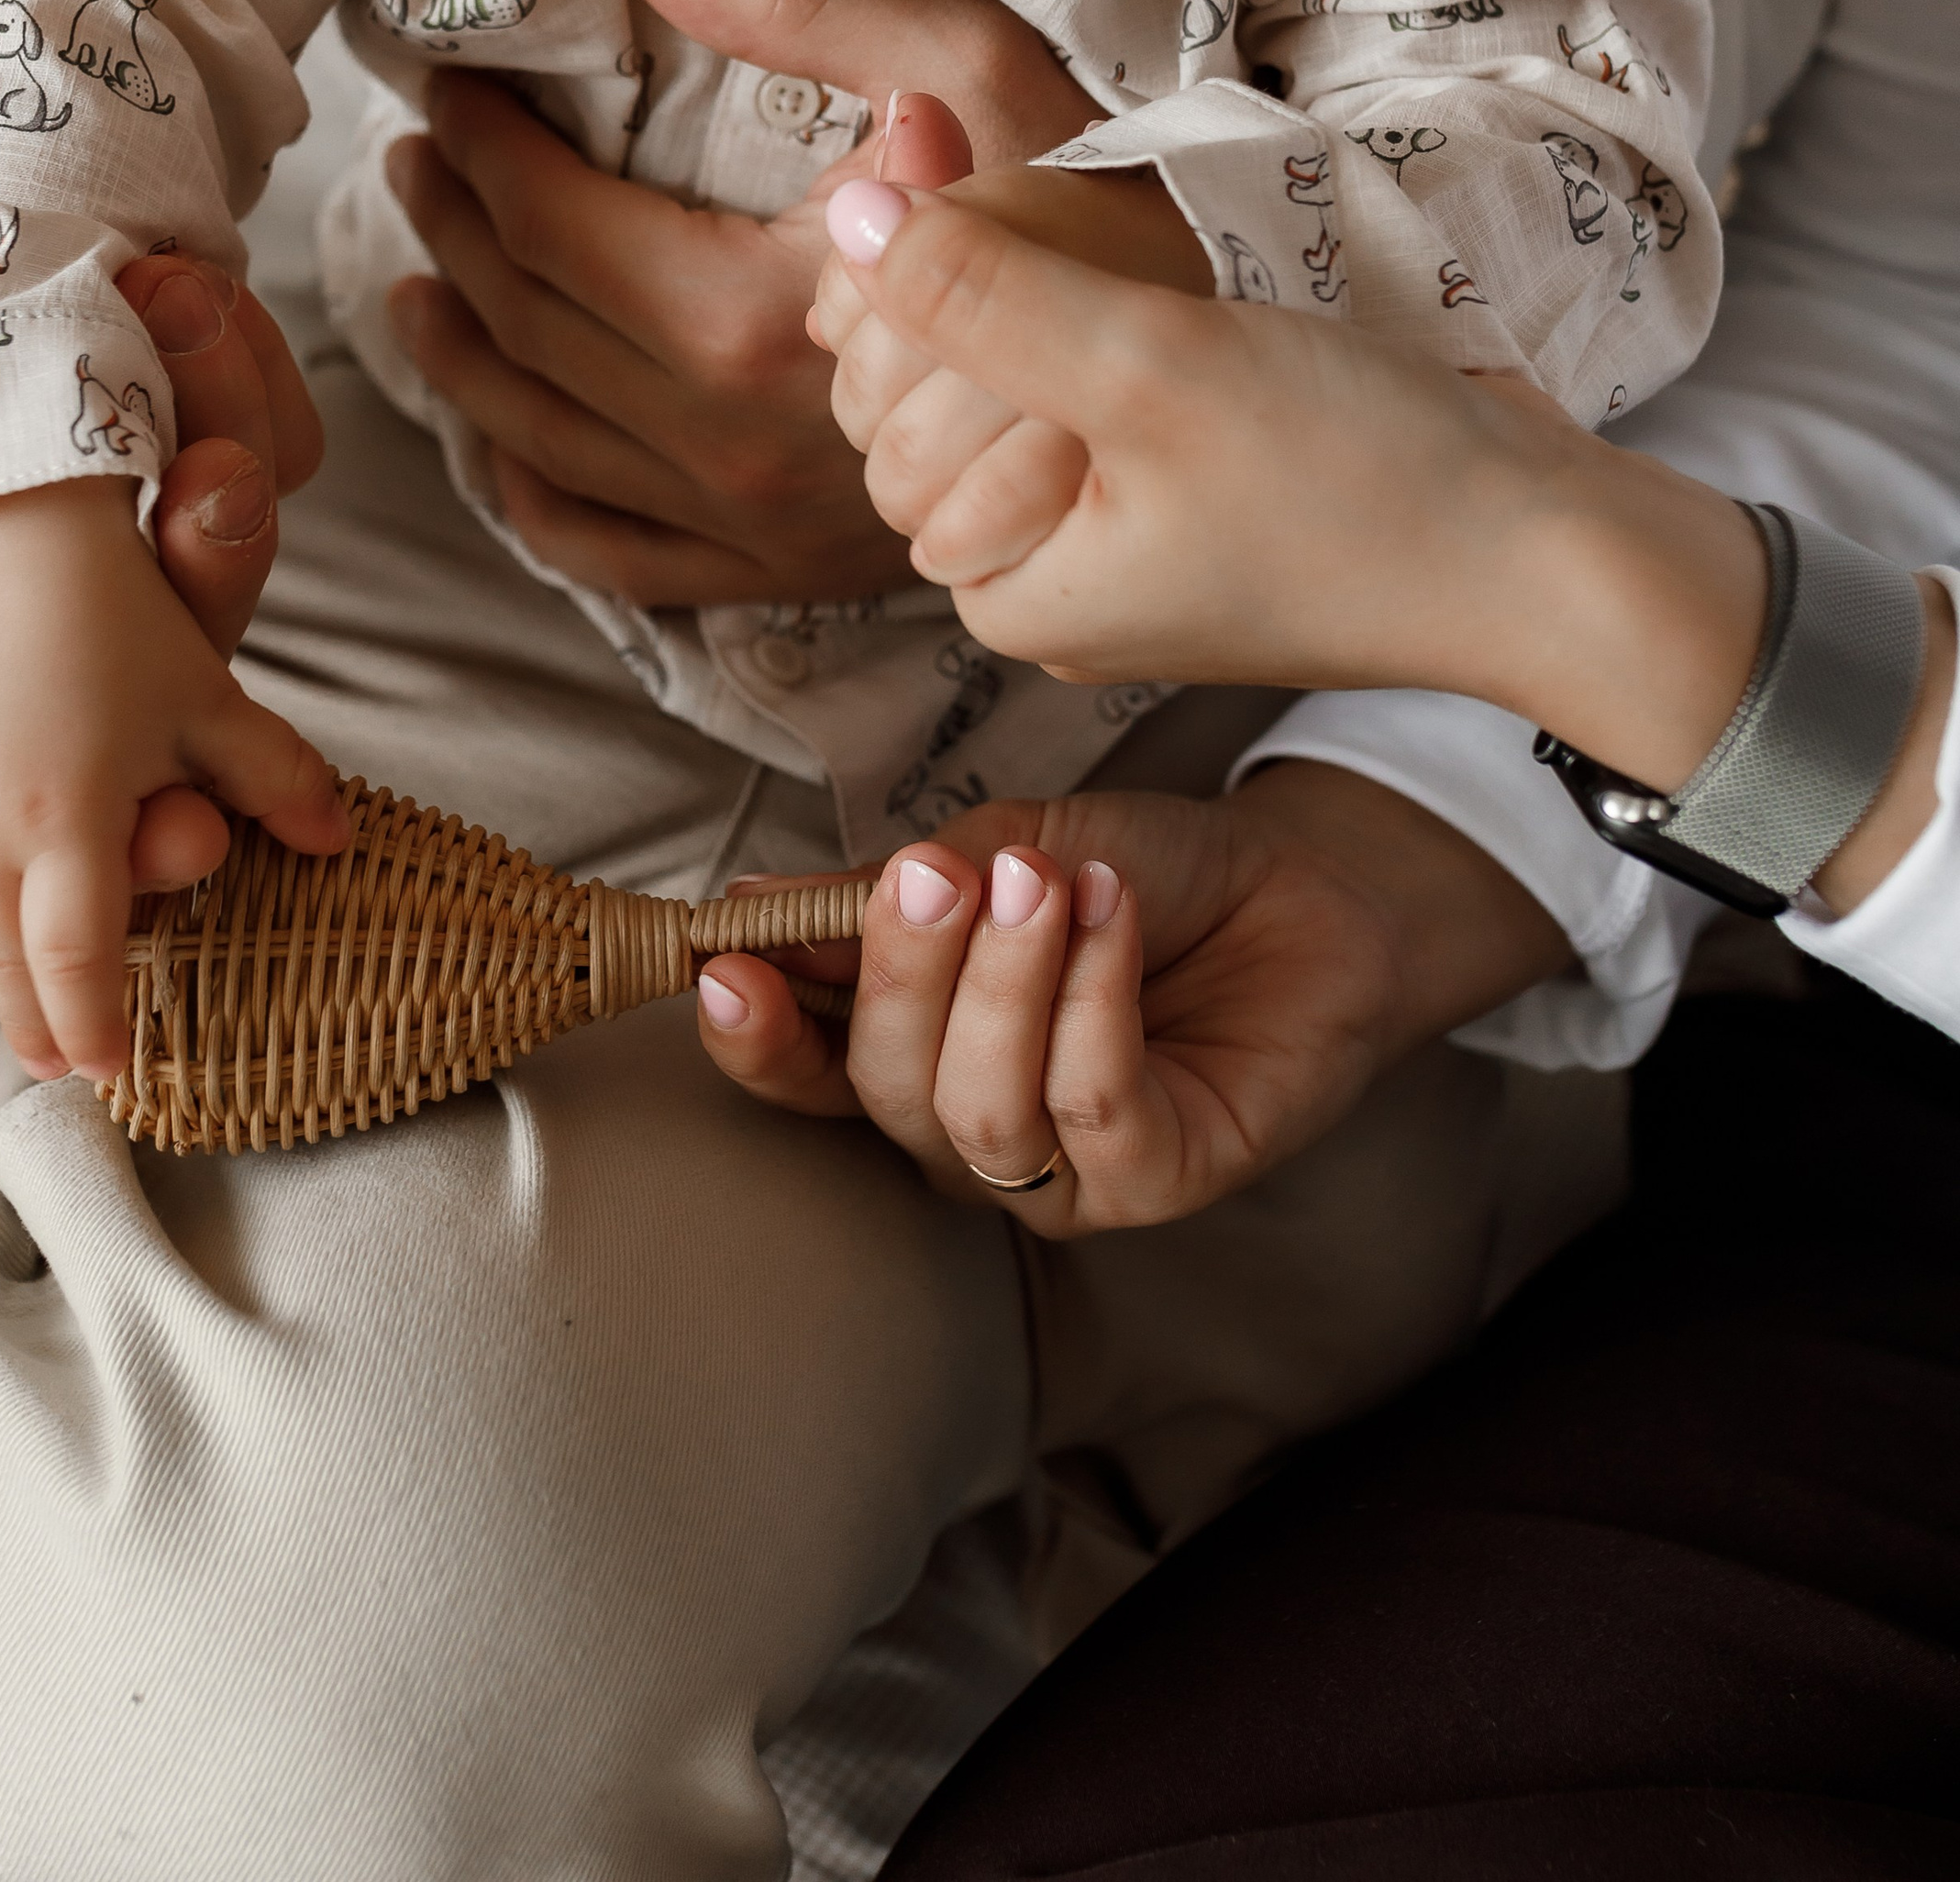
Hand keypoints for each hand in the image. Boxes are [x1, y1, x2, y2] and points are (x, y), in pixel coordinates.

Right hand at [0, 112, 322, 707]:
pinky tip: (178, 276)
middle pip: (170, 634)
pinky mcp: (164, 408)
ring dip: (235, 415)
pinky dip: (246, 354)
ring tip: (168, 293)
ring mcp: (106, 498)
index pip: (33, 735)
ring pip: (228, 521)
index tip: (181, 696)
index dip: (125, 750)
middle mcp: (26, 587)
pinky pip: (256, 419)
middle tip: (201, 438)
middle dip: (216, 544)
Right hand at [0, 477, 349, 1081]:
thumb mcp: (208, 696)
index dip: (94, 1032)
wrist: (0, 516)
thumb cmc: (118, 607)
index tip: (107, 1072)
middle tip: (55, 1053)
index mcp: (65, 823)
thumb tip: (340, 840)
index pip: (76, 970)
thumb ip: (275, 777)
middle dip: (32, 1021)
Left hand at [383, 0, 1095, 605]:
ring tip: (419, 271)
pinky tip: (497, 440)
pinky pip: (607, 553)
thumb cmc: (1097, 214)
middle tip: (421, 152)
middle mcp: (727, 444)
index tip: (452, 86)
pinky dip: (529, 497)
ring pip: (536, 440)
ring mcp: (745, 528)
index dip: (483, 148)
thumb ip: (799, 16)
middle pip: (527, 326)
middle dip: (455, 226)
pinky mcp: (775, 578)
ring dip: (457, 351)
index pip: (555, 226)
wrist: (1201, 398)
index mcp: (755, 321)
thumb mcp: (970, 71)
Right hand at [693, 768, 1568, 1232]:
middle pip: (886, 1091)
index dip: (756, 1039)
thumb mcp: (1002, 846)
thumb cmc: (1141, 870)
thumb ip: (891, 890)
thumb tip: (750, 905)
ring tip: (1043, 877)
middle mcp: (970, 1133)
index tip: (725, 967)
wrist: (1302, 884)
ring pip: (980, 1113)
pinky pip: (1095, 1110)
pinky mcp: (1160, 1182)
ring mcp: (1064, 1174)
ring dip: (1005, 983)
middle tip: (939, 874)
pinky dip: (1093, 1001)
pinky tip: (1111, 911)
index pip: (808, 1076)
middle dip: (903, 974)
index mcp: (913, 1055)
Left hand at [811, 176, 1790, 794]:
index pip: (878, 414)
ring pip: (1019, 381)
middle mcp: (1052, 578)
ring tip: (1112, 226)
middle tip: (1036, 181)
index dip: (905, 286)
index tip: (952, 161)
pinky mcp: (1198, 493)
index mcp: (1008, 585)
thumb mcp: (1149, 367)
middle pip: (936, 399)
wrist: (1555, 552)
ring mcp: (1128, 539)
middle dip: (972, 281)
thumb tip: (851, 210)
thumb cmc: (1361, 479)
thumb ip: (986, 290)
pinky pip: (1099, 387)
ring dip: (1042, 284)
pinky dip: (1108, 314)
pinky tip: (1160, 263)